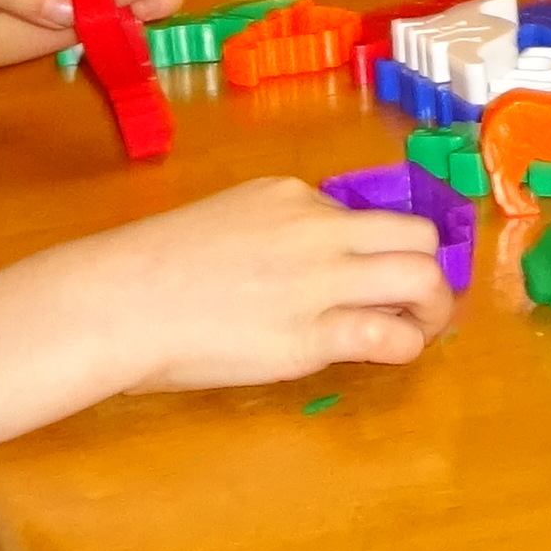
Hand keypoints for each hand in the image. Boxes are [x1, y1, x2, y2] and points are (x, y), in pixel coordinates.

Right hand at [43, 176, 456, 392]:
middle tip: (419, 302)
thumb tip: (293, 264)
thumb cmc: (148, 270)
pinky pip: (390, 334)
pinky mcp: (311, 335)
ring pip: (421, 277)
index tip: (369, 275)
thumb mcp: (221, 222)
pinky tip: (390, 353)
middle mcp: (317, 229)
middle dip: (431, 268)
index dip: (377, 250)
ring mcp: (319, 280)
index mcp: (291, 197)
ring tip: (420, 329)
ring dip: (434, 306)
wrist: (116, 301)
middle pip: (416, 234)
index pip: (365, 215)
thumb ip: (268, 233)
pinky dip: (406, 344)